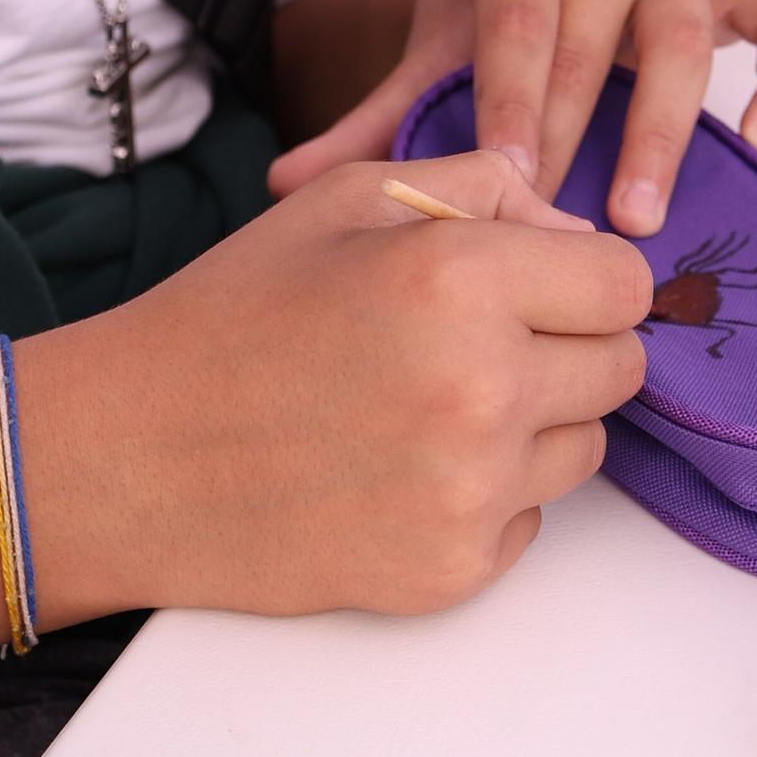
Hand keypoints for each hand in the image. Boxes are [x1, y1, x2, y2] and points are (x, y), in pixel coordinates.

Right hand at [59, 149, 647, 617]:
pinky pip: (530, 521)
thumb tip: (574, 223)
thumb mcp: (347, 201)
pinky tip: (402, 468)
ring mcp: (471, 490)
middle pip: (622, 369)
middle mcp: (484, 387)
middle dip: (569, 348)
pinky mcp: (452, 570)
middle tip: (478, 344)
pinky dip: (488, 498)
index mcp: (463, 278)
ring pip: (586, 449)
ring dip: (536, 426)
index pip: (625, 283)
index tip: (544, 285)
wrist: (131, 456)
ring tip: (430, 405)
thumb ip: (480, 186)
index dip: (587, 277)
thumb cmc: (234, 316)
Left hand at [267, 0, 756, 234]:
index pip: (518, 26)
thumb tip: (284, 186)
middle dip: (582, 137)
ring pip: (685, 37)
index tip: (507, 182)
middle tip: (571, 230)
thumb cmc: (487, 15)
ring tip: (639, 215)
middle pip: (597, 40)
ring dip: (665, 130)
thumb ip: (376, 120)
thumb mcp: (431, 53)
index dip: (514, 103)